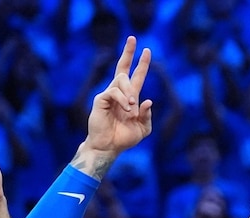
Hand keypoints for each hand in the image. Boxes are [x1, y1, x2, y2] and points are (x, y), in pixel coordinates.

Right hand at [83, 36, 153, 156]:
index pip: (136, 75)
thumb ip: (147, 115)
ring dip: (130, 92)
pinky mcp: (101, 99)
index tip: (146, 50)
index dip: (141, 63)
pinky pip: (114, 92)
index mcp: (131, 97)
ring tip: (131, 109)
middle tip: (133, 38)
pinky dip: (123, 99)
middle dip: (129, 52)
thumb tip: (148, 101)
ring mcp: (109, 94)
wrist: (109, 147)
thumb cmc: (124, 138)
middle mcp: (119, 93)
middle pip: (123, 67)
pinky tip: (127, 109)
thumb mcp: (143, 128)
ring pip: (121, 80)